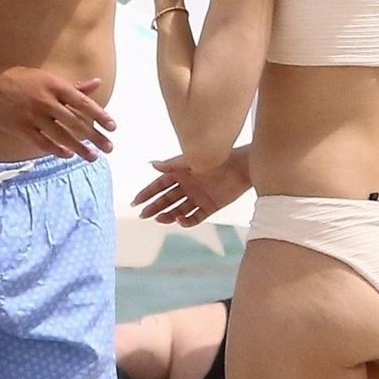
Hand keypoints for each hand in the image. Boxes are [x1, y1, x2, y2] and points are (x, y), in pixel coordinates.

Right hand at [0, 67, 115, 160]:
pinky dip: (56, 150)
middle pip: (76, 123)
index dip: (100, 115)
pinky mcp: (21, 127)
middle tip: (109, 148)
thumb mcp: (48, 78)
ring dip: (79, 148)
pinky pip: (42, 142)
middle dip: (95, 137)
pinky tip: (67, 154)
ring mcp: (33, 116)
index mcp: (55, 86)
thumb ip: (73, 86)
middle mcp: (46, 101)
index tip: (112, 127)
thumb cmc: (21, 79)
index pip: (83, 102)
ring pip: (61, 136)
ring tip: (92, 156)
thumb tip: (96, 83)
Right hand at [131, 147, 249, 225]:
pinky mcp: (210, 206)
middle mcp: (187, 186)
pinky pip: (195, 217)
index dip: (147, 193)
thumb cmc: (217, 157)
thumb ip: (172, 164)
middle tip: (143, 215)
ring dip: (168, 215)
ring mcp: (198, 197)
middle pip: (166, 199)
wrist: (242, 165)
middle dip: (154, 207)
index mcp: (181, 174)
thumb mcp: (192, 159)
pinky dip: (187, 221)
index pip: (159, 185)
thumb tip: (151, 164)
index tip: (136, 202)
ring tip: (160, 219)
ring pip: (178, 210)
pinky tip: (180, 220)